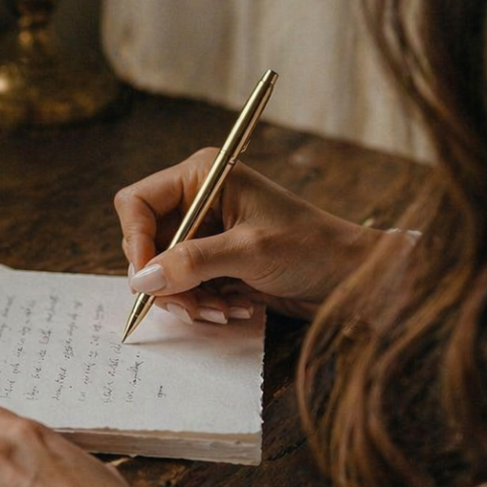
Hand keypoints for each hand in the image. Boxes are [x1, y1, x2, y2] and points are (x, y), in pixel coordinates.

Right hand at [115, 148, 381, 319]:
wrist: (350, 276)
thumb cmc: (311, 248)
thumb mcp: (249, 252)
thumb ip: (192, 263)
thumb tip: (142, 279)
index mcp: (202, 176)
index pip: (136, 203)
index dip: (136, 242)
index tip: (149, 279)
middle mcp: (198, 201)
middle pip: (146, 242)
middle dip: (164, 279)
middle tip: (190, 305)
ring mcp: (205, 233)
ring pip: (163, 271)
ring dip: (185, 298)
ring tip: (219, 310)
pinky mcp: (215, 262)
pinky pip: (185, 286)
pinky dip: (201, 303)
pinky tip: (233, 308)